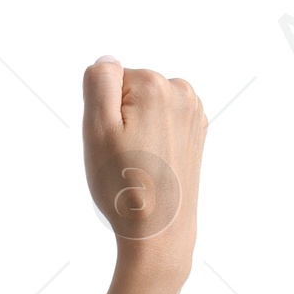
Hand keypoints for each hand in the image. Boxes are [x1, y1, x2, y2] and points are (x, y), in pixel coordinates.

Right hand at [81, 60, 206, 277]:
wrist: (160, 234)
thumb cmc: (124, 187)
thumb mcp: (97, 130)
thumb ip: (98, 82)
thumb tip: (107, 59)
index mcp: (155, 85)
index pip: (109, 79)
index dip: (102, 112)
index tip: (112, 142)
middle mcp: (181, 91)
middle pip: (131, 90)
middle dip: (121, 118)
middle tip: (124, 155)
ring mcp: (193, 112)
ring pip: (147, 106)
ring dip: (137, 128)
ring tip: (139, 162)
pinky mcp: (197, 132)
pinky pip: (163, 122)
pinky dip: (154, 138)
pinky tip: (153, 163)